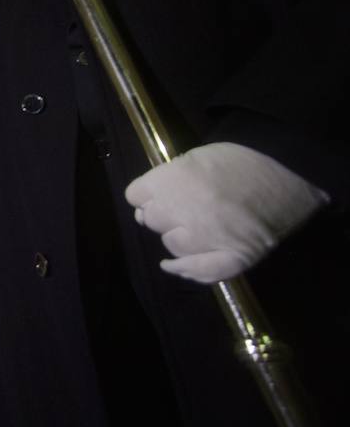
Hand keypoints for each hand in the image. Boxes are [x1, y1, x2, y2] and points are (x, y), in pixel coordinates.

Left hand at [124, 142, 328, 283]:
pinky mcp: (232, 257)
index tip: (157, 195)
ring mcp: (207, 238)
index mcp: (173, 181)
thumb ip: (167, 177)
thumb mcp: (195, 156)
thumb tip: (144, 202)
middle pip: (151, 220)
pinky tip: (174, 266)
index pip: (136, 196)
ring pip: (171, 243)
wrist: (291, 173)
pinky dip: (185, 269)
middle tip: (181, 209)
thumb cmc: (240, 160)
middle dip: (161, 214)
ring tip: (195, 227)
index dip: (146, 195)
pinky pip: (197, 270)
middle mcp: (183, 210)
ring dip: (177, 236)